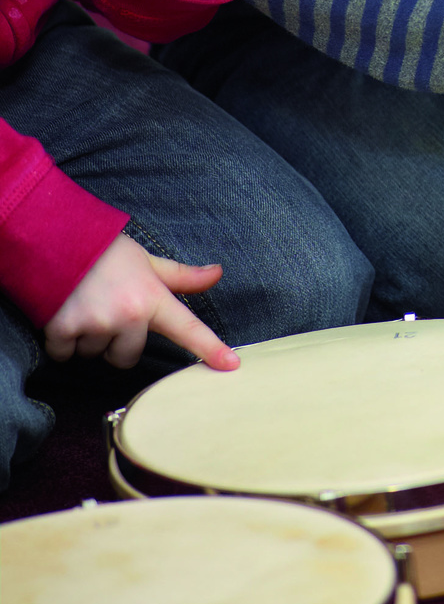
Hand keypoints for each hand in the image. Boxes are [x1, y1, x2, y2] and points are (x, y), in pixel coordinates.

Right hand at [44, 234, 238, 370]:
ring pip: (96, 355)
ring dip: (88, 339)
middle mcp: (129, 314)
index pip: (188, 328)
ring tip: (82, 306)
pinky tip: (62, 314)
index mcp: (153, 297)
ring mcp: (96, 323)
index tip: (231, 365)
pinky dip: (61, 342)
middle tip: (105, 310)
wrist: (52, 238)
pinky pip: (65, 354)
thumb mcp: (146, 261)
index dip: (210, 348)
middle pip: (127, 356)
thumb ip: (180, 276)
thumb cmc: (103, 252)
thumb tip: (217, 273)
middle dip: (116, 341)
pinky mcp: (62, 329)